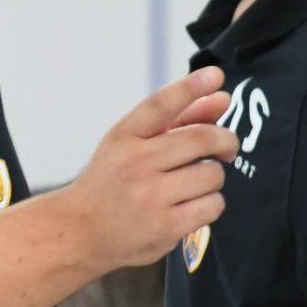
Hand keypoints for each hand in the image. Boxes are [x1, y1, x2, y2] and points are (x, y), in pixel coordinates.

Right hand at [55, 67, 235, 272]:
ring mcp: (150, 197)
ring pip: (212, 175)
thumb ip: (178, 121)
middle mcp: (135, 163)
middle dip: (225, 140)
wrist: (80, 231)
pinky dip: (211, 203)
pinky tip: (194, 206)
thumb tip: (222, 99)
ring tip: (195, 184)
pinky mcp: (165, 227)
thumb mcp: (132, 145)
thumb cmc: (113, 181)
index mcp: (124, 136)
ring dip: (213, 178)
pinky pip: (212, 205)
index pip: (160, 105)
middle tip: (227, 147)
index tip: (215, 75)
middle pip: (201, 139)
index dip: (190, 87)